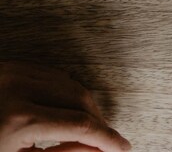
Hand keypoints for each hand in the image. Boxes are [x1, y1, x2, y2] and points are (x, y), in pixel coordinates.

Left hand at [0, 62, 129, 151]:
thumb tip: (95, 151)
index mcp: (18, 119)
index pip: (80, 124)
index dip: (107, 137)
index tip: (123, 148)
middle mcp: (17, 87)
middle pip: (79, 97)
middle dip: (97, 121)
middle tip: (107, 143)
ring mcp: (12, 71)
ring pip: (67, 81)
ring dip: (83, 105)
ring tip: (89, 130)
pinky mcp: (9, 64)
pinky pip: (50, 73)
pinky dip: (64, 91)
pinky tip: (66, 111)